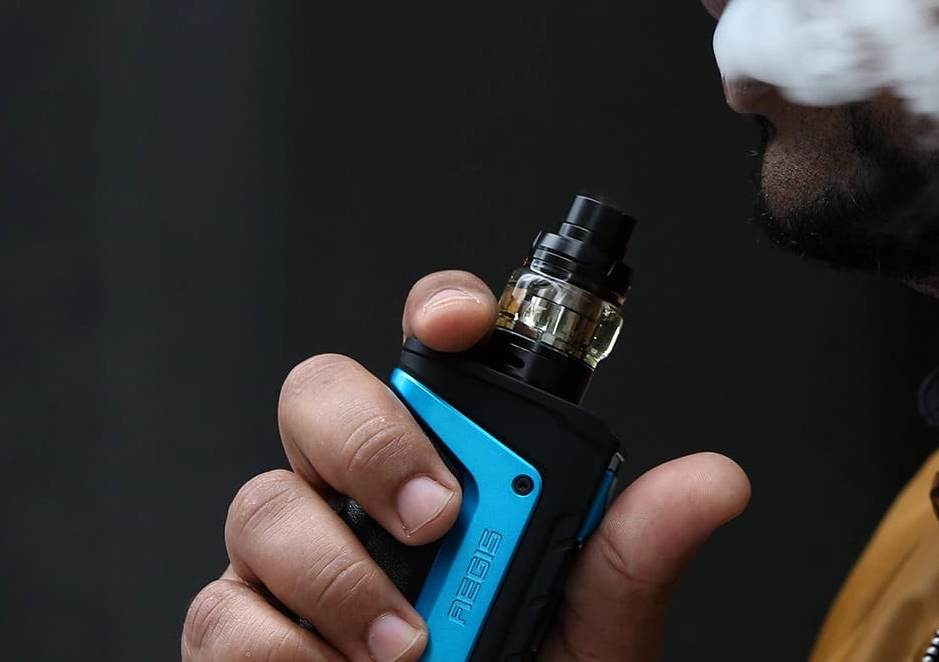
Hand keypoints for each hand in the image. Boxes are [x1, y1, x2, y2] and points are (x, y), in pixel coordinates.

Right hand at [183, 272, 749, 661]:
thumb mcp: (603, 627)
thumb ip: (638, 550)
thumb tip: (715, 482)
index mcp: (458, 467)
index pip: (435, 351)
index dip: (441, 311)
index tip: (463, 322)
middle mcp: (365, 497)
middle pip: (323, 396)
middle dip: (373, 441)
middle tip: (438, 513)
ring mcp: (294, 562)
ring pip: (265, 505)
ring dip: (340, 577)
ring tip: (409, 647)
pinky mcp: (242, 636)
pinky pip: (223, 615)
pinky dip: (284, 652)